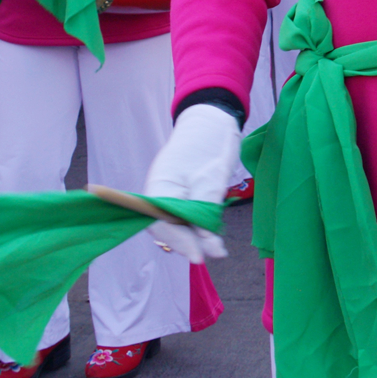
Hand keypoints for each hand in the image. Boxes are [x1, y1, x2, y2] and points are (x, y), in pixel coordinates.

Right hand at [141, 104, 239, 262]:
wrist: (213, 121)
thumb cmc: (210, 144)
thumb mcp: (211, 178)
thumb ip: (204, 209)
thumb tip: (205, 241)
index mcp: (159, 188)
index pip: (161, 223)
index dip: (179, 242)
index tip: (198, 256)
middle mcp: (160, 194)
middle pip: (167, 228)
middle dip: (188, 243)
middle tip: (210, 255)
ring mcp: (171, 194)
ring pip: (178, 225)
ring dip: (196, 239)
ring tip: (217, 250)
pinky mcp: (184, 195)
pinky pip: (186, 217)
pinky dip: (199, 228)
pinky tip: (214, 240)